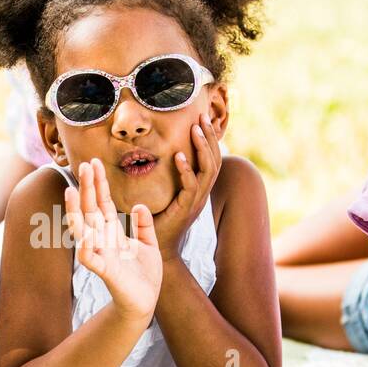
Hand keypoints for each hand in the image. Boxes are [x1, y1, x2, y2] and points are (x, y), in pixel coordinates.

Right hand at [63, 158, 162, 320]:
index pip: (102, 202)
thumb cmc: (143, 274)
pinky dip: (86, 249)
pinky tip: (83, 237)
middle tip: (84, 164)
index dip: (98, 183)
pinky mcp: (106, 272)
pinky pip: (91, 260)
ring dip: (76, 212)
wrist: (145, 302)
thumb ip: (143, 224)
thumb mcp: (148, 243)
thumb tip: (139, 205)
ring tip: (72, 192)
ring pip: (83, 230)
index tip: (94, 162)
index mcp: (112, 232)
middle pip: (91, 210)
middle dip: (88, 188)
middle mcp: (102, 240)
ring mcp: (102, 255)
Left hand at [152, 113, 220, 260]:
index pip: (210, 159)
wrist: (158, 250)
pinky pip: (191, 186)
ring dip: (201, 148)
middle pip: (214, 160)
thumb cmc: (158, 223)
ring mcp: (196, 201)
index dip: (208, 139)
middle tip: (202, 116)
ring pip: (207, 170)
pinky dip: (186, 170)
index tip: (201, 120)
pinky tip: (177, 156)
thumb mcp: (164, 195)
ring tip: (194, 129)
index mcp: (198, 189)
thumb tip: (153, 156)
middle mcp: (201, 194)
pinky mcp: (186, 209)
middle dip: (209, 137)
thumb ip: (164, 177)